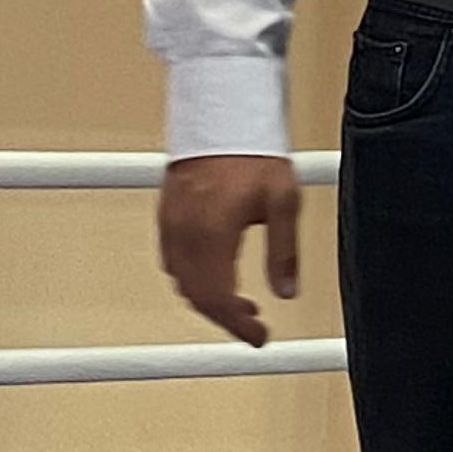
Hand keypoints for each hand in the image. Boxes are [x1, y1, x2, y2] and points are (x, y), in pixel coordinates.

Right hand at [158, 154, 298, 347]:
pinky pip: (171, 260)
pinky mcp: (166, 214)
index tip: (259, 338)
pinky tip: (215, 273)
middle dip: (225, 318)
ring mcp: (171, 223)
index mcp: (213, 234)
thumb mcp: (283, 201)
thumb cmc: (253, 152)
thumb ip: (284, 252)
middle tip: (252, 324)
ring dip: (208, 299)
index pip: (219, 299)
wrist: (224, 114)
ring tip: (240, 302)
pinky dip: (191, 278)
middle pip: (197, 296)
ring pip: (181, 281)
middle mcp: (185, 233)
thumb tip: (286, 291)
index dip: (239, 326)